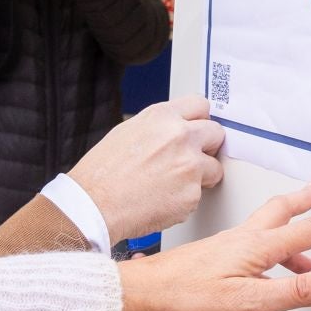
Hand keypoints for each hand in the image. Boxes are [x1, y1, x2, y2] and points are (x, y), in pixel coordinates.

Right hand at [63, 96, 223, 241]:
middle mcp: (180, 137)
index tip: (199, 129)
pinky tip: (163, 199)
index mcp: (162, 117)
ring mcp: (190, 166)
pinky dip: (185, 199)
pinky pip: (199, 195)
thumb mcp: (127, 131)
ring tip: (174, 184)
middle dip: (208, 146)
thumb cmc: (103, 172)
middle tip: (194, 157)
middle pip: (216, 133)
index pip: (200, 105)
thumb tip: (175, 130)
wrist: (94, 204)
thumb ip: (158, 127)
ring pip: (215, 168)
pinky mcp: (192, 195)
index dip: (200, 120)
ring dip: (201, 176)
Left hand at [118, 179, 310, 310]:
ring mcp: (228, 245)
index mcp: (256, 247)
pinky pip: (254, 243)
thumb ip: (295, 293)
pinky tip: (271, 269)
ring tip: (310, 250)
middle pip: (284, 213)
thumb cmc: (188, 297)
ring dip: (293, 231)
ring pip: (269, 229)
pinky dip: (272, 249)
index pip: (306, 230)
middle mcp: (243, 239)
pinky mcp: (215, 255)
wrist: (145, 293)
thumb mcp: (249, 301)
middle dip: (308, 201)